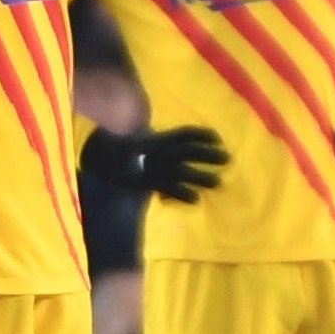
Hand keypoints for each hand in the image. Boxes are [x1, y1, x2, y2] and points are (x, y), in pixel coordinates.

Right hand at [82, 125, 227, 203]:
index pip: (188, 133)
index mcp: (162, 137)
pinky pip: (171, 189)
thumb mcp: (145, 135)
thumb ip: (159, 136)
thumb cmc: (125, 145)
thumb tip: (170, 137)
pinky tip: (196, 200)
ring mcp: (158, 167)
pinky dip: (184, 194)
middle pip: (192, 151)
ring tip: (218, 182)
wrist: (106, 157)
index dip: (204, 134)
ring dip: (203, 176)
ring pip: (185, 171)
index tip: (218, 139)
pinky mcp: (151, 182)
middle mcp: (163, 150)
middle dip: (211, 154)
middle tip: (228, 159)